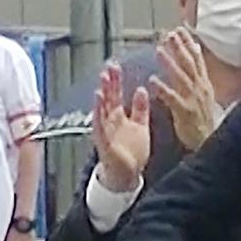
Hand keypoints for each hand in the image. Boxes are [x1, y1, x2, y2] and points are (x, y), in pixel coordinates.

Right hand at [92, 62, 150, 192]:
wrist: (127, 175)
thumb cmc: (132, 152)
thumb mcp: (140, 125)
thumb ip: (140, 108)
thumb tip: (141, 89)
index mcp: (120, 117)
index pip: (117, 94)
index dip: (117, 80)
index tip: (117, 65)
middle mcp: (111, 121)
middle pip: (109, 97)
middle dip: (109, 82)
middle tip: (109, 65)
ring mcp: (106, 130)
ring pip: (102, 109)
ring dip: (102, 93)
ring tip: (103, 79)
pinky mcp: (104, 141)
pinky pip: (100, 125)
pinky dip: (98, 113)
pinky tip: (98, 101)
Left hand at [151, 29, 220, 152]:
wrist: (209, 143)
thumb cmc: (203, 120)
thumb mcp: (205, 94)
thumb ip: (198, 74)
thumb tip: (195, 54)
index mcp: (204, 84)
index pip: (196, 59)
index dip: (188, 44)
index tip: (179, 30)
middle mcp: (200, 88)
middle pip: (189, 64)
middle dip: (179, 48)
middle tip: (169, 34)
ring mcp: (193, 100)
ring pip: (181, 77)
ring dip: (170, 63)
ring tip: (159, 50)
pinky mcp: (185, 112)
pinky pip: (172, 98)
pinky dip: (163, 89)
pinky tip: (153, 81)